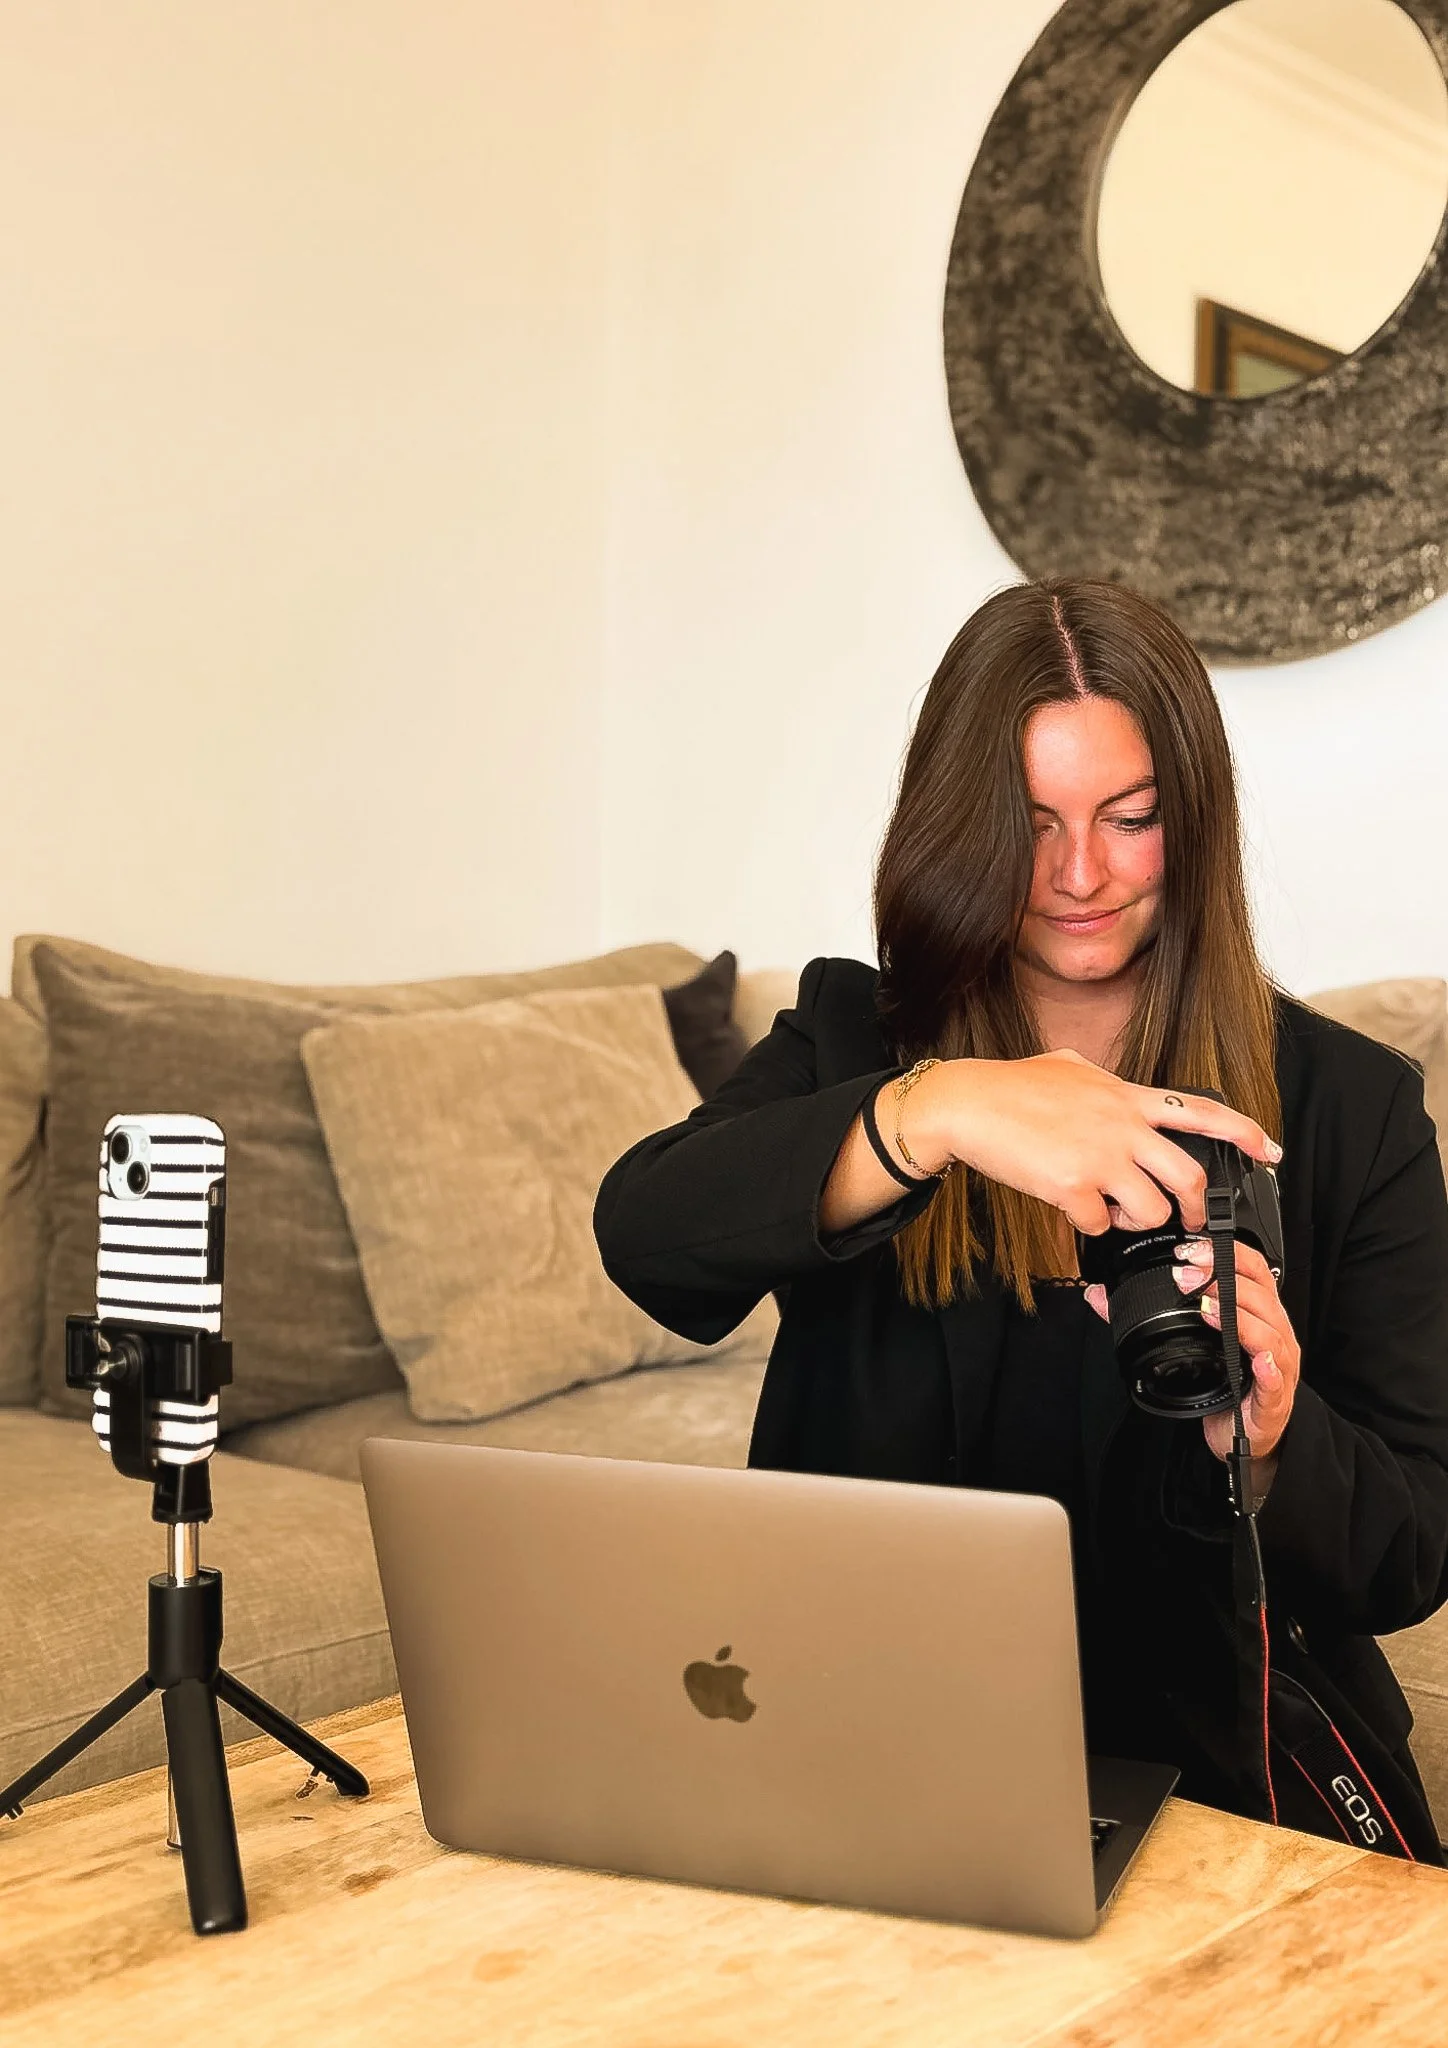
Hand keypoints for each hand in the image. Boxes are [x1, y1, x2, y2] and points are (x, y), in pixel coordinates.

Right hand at [900, 1050, 1281, 1235]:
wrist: (968, 1103)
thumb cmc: (1010, 1085)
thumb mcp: (1069, 1067)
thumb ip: (1102, 1082)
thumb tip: (1114, 1088)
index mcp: (1126, 1097)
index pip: (1202, 1112)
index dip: (1245, 1133)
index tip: (1269, 1151)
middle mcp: (1124, 1126)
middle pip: (1189, 1175)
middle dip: (1196, 1207)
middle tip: (1188, 1219)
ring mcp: (1101, 1158)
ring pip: (1153, 1209)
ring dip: (1139, 1221)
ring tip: (1116, 1214)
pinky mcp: (1073, 1186)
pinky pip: (1101, 1224)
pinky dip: (1092, 1225)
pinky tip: (1073, 1211)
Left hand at [1084, 1237, 1300, 1466]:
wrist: (1243, 1438)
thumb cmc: (1225, 1387)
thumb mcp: (1190, 1345)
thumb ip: (1146, 1316)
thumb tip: (1100, 1296)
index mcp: (1258, 1315)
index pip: (1253, 1271)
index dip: (1226, 1254)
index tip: (1190, 1249)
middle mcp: (1274, 1335)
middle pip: (1261, 1294)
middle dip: (1222, 1278)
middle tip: (1186, 1274)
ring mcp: (1277, 1366)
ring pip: (1269, 1332)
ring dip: (1237, 1316)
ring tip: (1206, 1308)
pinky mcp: (1273, 1400)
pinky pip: (1274, 1379)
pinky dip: (1266, 1367)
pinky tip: (1255, 1359)